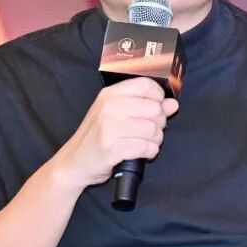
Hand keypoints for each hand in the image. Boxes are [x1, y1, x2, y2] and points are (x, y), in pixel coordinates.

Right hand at [55, 77, 178, 190]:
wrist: (74, 162)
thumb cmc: (98, 136)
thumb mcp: (117, 115)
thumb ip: (145, 106)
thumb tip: (172, 104)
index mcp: (110, 94)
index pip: (146, 85)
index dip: (159, 97)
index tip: (157, 108)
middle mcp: (109, 107)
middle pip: (154, 109)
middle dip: (160, 123)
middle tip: (150, 131)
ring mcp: (109, 128)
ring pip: (153, 130)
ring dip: (156, 140)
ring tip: (146, 143)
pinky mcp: (112, 148)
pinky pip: (146, 147)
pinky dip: (150, 152)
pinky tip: (142, 153)